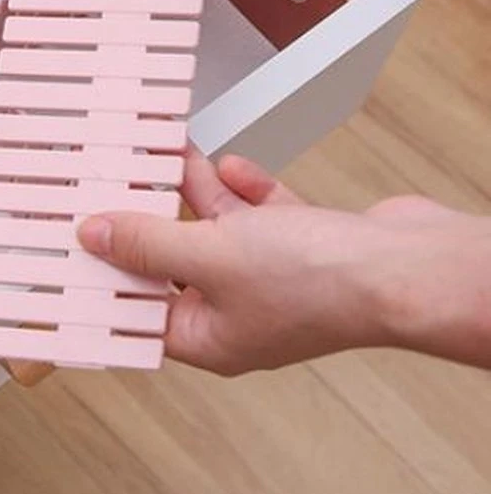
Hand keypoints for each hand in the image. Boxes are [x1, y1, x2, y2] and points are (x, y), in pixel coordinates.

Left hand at [77, 152, 490, 375]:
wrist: (411, 265)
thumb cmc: (323, 283)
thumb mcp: (211, 256)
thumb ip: (150, 244)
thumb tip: (97, 237)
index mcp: (209, 338)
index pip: (139, 309)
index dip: (108, 272)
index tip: (82, 236)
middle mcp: (240, 313)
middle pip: (176, 262)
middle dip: (152, 217)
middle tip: (120, 180)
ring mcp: (273, 279)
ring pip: (217, 231)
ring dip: (195, 192)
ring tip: (168, 155)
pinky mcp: (305, 247)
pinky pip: (259, 215)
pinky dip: (241, 190)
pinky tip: (228, 166)